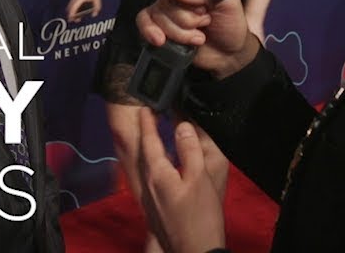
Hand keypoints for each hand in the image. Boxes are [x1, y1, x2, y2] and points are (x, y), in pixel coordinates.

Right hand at [66, 0, 101, 21]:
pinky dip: (72, 8)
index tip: (71, 17)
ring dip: (71, 11)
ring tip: (73, 18)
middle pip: (70, 6)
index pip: (74, 6)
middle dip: (70, 14)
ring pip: (70, 5)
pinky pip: (71, 3)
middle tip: (71, 20)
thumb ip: (96, 7)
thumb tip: (94, 15)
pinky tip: (75, 12)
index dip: (72, 12)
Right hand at [136, 0, 258, 78]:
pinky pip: (144, 21)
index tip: (202, 7)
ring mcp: (165, 8)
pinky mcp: (157, 24)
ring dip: (182, 33)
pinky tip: (161, 39)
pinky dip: (150, 31)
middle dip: (189, 18)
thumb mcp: (229, 3)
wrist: (228, 53)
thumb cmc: (230, 23)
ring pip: (160, 16)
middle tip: (205, 21)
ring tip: (198, 35)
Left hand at [137, 107, 225, 252]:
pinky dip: (152, 165)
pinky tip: (160, 167)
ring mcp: (150, 199)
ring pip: (145, 167)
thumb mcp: (199, 178)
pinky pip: (150, 179)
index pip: (150, 142)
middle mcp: (148, 185)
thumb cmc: (201, 214)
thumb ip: (189, 150)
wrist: (196, 251)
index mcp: (157, 174)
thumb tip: (181, 125)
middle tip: (147, 117)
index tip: (144, 106)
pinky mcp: (155, 209)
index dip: (148, 123)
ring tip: (153, 137)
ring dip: (148, 150)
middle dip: (144, 135)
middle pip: (143, 154)